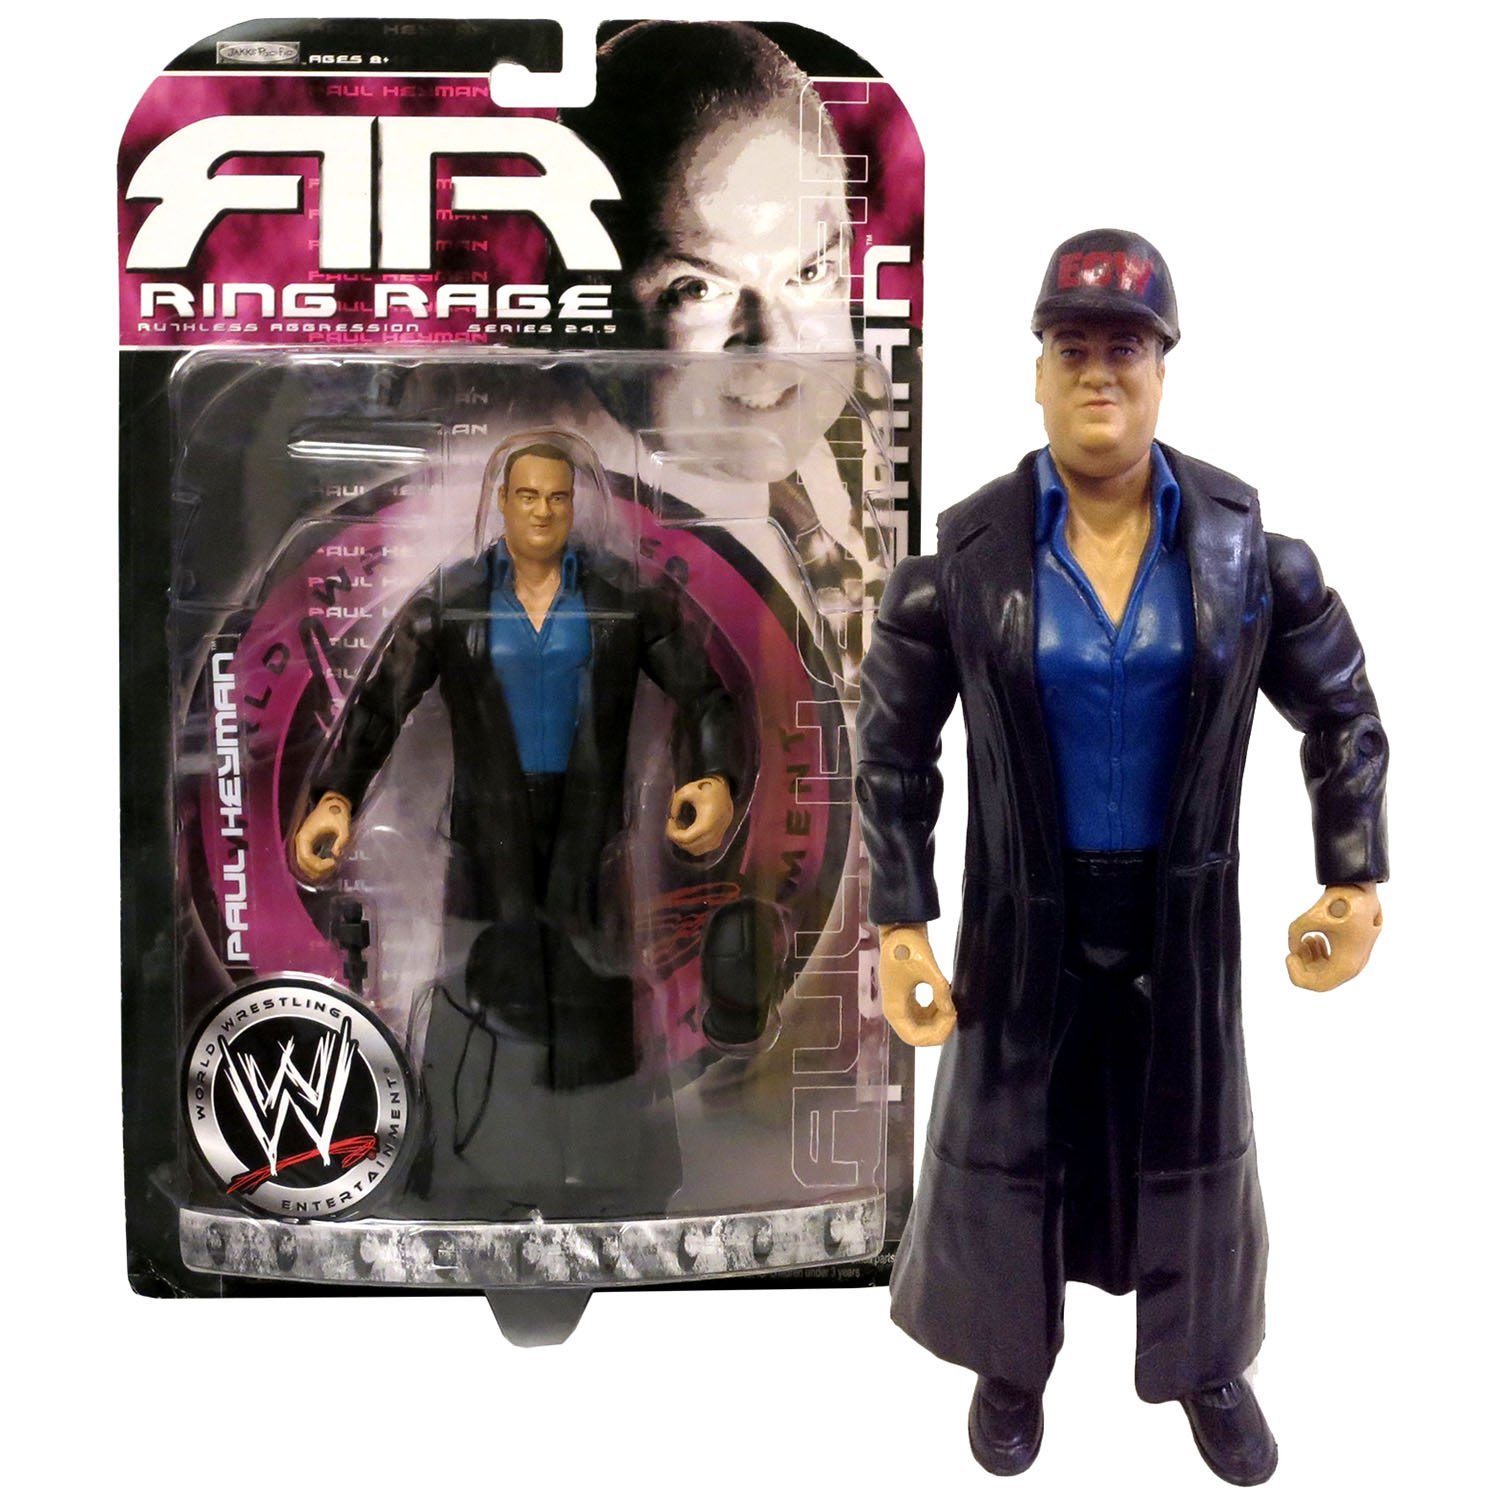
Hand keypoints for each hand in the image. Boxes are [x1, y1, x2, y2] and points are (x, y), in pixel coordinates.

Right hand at [293, 792, 352, 880]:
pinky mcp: (307, 845)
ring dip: (315, 871)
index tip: (333, 862)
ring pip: (302, 864)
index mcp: (305, 836)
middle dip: (317, 870)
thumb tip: (337, 853)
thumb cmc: (337, 813)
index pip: (306, 858)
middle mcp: (300, 841)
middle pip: (302, 864)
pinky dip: (314, 867)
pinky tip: (326, 869)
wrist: (332, 803)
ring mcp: (302, 844)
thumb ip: (343, 839)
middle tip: (333, 868)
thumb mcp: (343, 824)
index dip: (318, 865)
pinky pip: (306, 860)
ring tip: (331, 869)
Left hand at [666, 775, 732, 856]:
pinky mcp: (718, 841)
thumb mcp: (687, 790)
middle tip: (673, 824)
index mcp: (707, 823)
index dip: (673, 832)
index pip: (685, 839)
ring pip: (695, 851)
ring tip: (681, 827)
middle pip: (689, 847)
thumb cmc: (705, 790)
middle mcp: (713, 834)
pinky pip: (702, 849)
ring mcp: (717, 839)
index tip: (670, 820)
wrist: (724, 792)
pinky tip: (689, 830)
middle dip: (677, 837)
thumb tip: (673, 817)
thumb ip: (675, 804)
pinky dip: (692, 844)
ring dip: (685, 842)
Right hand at [878, 924, 955, 1045]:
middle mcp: (896, 1010)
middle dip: (939, 1028)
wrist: (900, 928)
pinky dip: (936, 1011)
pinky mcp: (909, 996)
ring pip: (922, 1026)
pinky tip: (945, 999)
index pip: (914, 1038)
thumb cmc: (907, 947)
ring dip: (938, 1021)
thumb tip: (950, 1010)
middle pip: (919, 1034)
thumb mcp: (926, 967)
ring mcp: (902, 1003)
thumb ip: (939, 990)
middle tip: (955, 1012)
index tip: (951, 1019)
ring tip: (952, 1005)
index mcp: (895, 1008)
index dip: (934, 1036)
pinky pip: (923, 1014)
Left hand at [1286, 883, 1382, 991]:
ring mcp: (1356, 959)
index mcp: (1347, 965)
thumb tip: (1293, 948)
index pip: (1316, 985)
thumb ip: (1294, 935)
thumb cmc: (1341, 903)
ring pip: (1326, 971)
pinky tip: (1314, 938)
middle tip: (1297, 945)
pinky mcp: (1355, 949)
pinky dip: (1320, 954)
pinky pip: (1333, 962)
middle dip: (1303, 964)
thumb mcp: (1309, 918)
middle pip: (1320, 979)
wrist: (1362, 888)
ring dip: (1311, 958)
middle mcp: (1355, 967)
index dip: (1296, 974)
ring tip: (1306, 939)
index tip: (1289, 955)